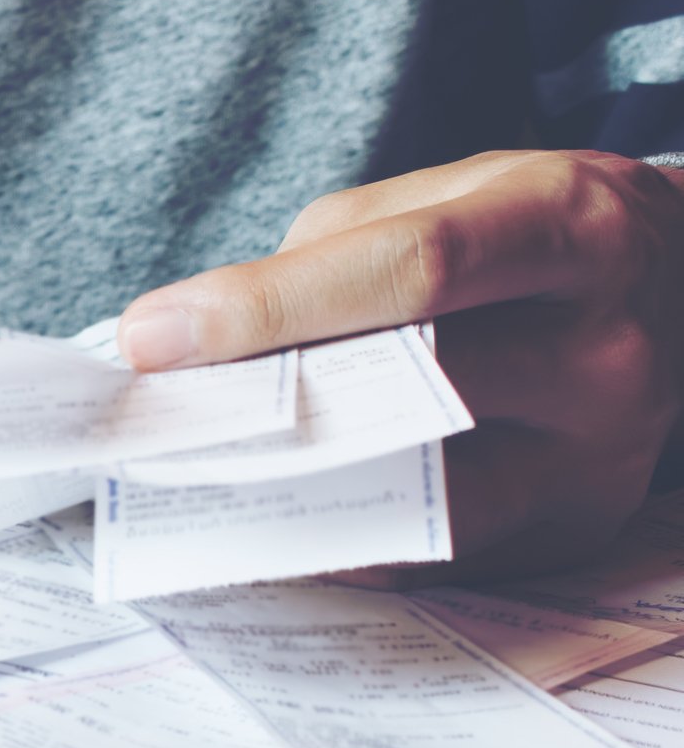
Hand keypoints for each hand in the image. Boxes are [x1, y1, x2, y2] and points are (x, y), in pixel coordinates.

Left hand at [115, 149, 683, 585]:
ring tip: (175, 482)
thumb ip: (330, 259)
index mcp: (571, 229)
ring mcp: (601, 454)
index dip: (268, 307)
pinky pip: (429, 552)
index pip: (410, 272)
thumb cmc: (533, 234)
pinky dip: (333, 540)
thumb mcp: (451, 196)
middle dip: (257, 411)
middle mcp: (606, 348)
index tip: (151, 336)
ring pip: (416, 497)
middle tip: (141, 424)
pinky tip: (252, 523)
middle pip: (409, 389)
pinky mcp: (573, 528)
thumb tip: (198, 346)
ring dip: (282, 494)